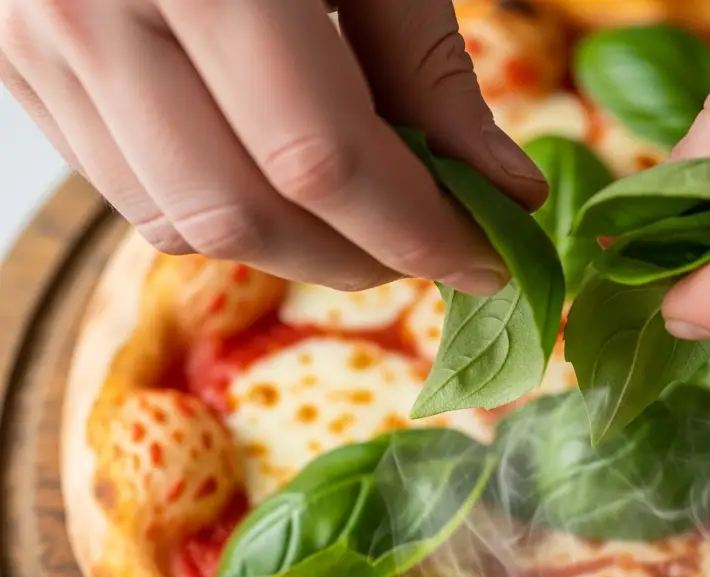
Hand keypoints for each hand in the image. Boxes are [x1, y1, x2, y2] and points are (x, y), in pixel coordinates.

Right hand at [0, 0, 548, 292]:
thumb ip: (428, 69)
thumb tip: (504, 193)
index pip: (319, 159)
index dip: (416, 231)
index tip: (487, 262)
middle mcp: (93, 10)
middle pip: (240, 214)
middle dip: (356, 257)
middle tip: (430, 246)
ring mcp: (36, 43)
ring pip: (179, 222)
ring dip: (291, 248)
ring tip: (361, 214)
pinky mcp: (19, 68)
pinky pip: (130, 193)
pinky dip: (221, 211)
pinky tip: (277, 177)